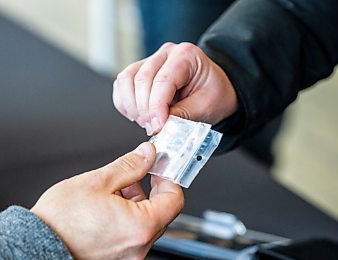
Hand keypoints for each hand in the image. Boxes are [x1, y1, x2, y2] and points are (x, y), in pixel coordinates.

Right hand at [30, 142, 183, 259]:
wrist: (35, 248)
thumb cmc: (61, 219)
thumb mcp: (99, 181)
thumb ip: (130, 166)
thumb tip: (148, 154)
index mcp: (141, 227)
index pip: (174, 200)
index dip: (169, 179)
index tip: (159, 167)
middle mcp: (139, 246)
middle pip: (162, 212)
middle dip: (150, 189)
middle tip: (133, 173)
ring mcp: (128, 256)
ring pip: (146, 223)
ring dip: (137, 203)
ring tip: (112, 189)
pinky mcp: (117, 259)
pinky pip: (133, 234)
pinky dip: (128, 218)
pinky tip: (107, 205)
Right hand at [113, 42, 237, 134]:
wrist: (215, 90)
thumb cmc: (214, 94)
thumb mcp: (207, 106)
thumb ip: (183, 115)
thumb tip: (162, 127)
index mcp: (186, 55)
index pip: (163, 80)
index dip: (156, 107)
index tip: (157, 127)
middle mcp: (165, 53)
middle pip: (142, 79)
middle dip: (145, 110)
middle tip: (153, 129)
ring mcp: (150, 60)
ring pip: (126, 80)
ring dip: (132, 106)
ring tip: (146, 123)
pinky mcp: (139, 71)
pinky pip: (121, 85)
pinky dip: (124, 103)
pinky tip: (137, 116)